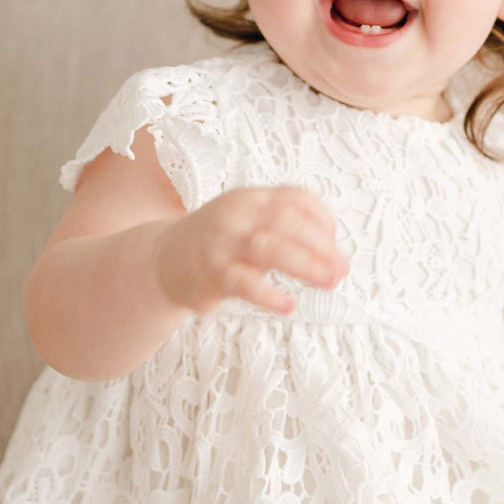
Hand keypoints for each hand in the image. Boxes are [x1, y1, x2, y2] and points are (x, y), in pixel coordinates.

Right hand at [154, 186, 348, 315]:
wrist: (163, 259)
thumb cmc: (221, 243)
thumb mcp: (251, 222)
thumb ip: (287, 230)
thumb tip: (334, 257)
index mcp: (253, 198)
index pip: (298, 198)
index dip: (324, 220)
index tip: (336, 244)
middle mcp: (238, 214)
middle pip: (288, 222)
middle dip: (321, 246)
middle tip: (340, 271)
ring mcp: (223, 242)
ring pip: (270, 247)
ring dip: (305, 265)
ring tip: (328, 282)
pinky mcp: (211, 272)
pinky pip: (243, 283)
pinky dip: (269, 294)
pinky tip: (288, 305)